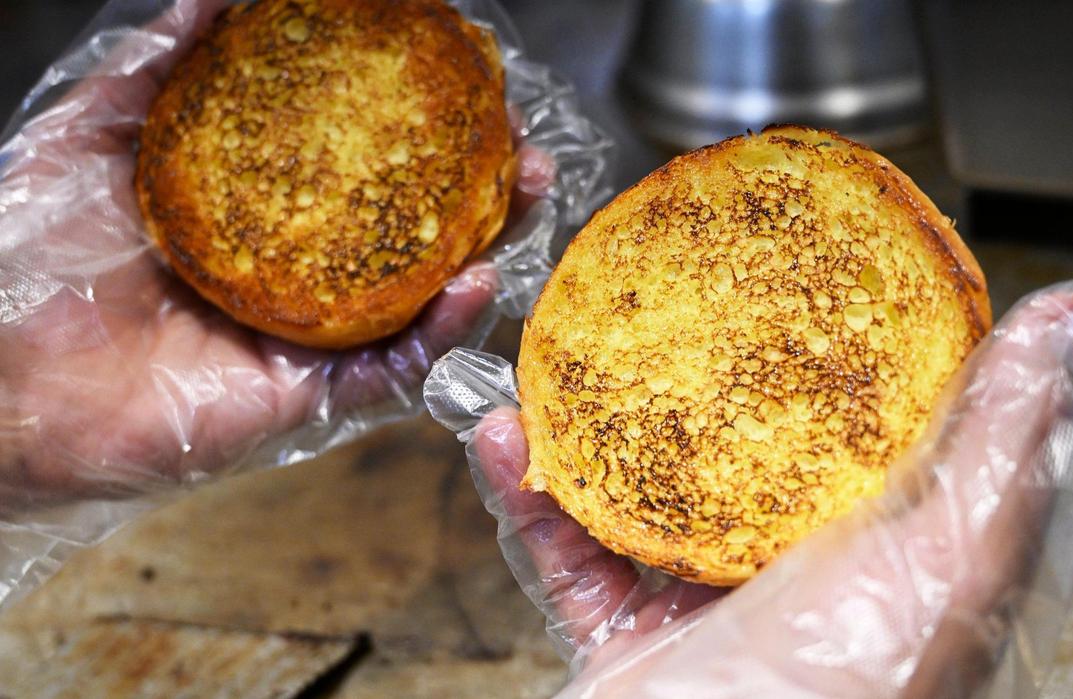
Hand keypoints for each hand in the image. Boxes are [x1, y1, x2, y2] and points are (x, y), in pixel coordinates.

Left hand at [0, 0, 549, 503]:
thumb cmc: (29, 250)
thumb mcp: (98, 128)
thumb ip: (166, 62)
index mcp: (264, 215)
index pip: (364, 172)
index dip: (423, 131)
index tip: (464, 83)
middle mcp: (299, 275)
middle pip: (413, 233)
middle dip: (480, 186)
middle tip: (521, 139)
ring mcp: (307, 338)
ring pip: (422, 300)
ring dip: (490, 248)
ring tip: (529, 191)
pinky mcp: (304, 399)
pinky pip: (389, 373)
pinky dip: (440, 333)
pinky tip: (477, 284)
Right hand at [467, 281, 1072, 697]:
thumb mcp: (948, 573)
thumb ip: (999, 450)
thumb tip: (1068, 314)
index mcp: (873, 549)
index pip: (859, 425)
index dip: (831, 349)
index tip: (789, 274)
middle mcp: (787, 572)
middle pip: (728, 451)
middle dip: (685, 381)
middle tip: (655, 307)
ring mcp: (700, 607)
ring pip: (633, 495)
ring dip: (585, 430)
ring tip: (556, 362)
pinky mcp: (626, 639)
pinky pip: (563, 556)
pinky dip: (528, 503)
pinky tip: (502, 442)